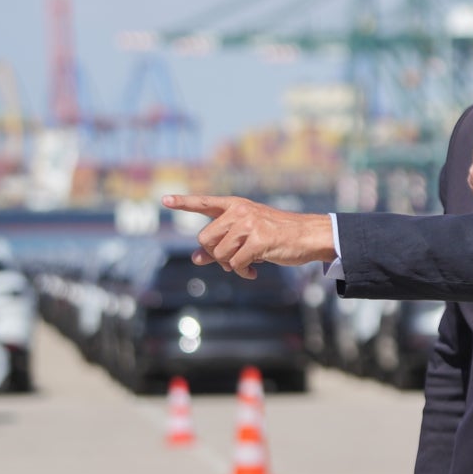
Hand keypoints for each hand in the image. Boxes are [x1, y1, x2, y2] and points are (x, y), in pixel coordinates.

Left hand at [161, 194, 335, 278]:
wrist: (308, 235)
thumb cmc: (277, 235)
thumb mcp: (246, 236)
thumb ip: (220, 243)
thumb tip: (195, 258)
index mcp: (235, 206)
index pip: (204, 203)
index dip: (183, 203)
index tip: (164, 200)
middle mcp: (239, 211)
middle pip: (205, 239)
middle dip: (214, 255)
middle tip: (231, 261)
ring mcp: (249, 224)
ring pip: (219, 254)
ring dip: (231, 266)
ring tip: (246, 264)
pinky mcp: (259, 239)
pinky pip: (237, 264)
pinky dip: (243, 272)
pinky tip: (254, 270)